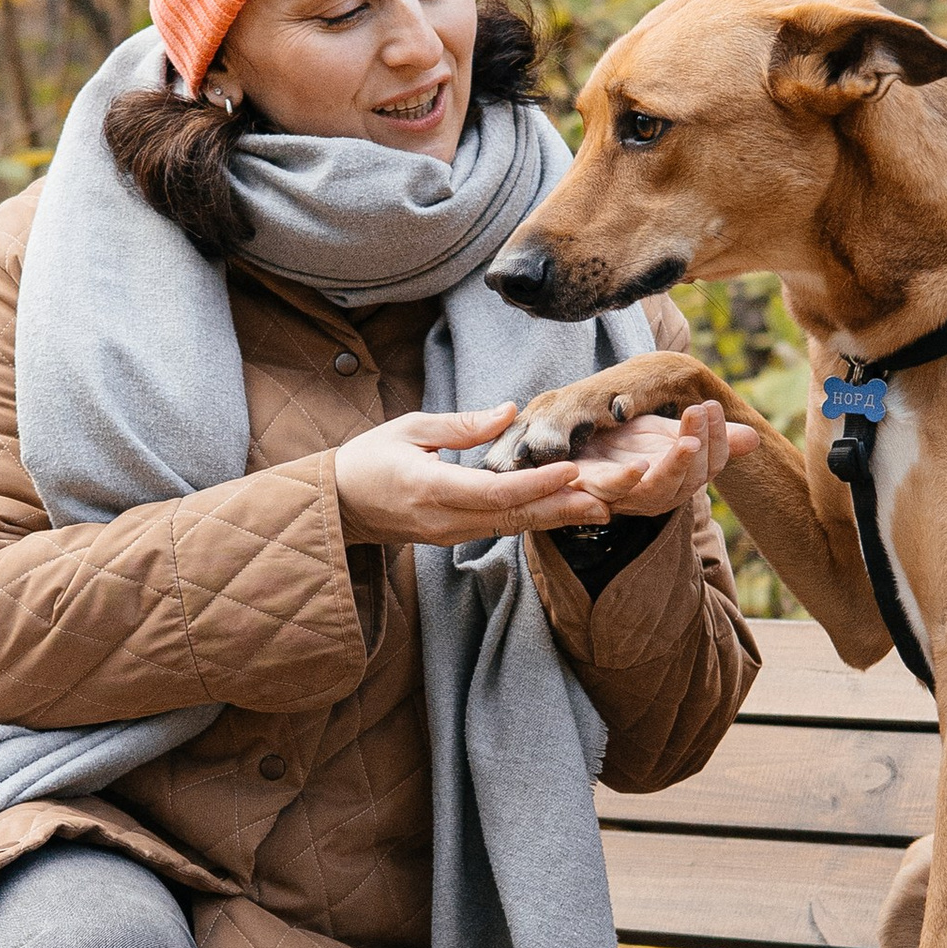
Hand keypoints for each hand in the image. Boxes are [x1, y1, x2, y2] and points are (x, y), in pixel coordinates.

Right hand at [333, 405, 629, 546]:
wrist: (336, 506)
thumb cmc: (367, 459)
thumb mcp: (410, 429)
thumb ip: (462, 425)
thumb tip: (509, 411)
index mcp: (431, 489)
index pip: (495, 491)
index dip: (537, 483)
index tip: (572, 469)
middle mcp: (445, 520)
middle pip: (515, 517)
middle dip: (564, 507)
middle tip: (610, 499)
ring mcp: (450, 534)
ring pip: (513, 526)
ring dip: (557, 517)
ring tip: (602, 508)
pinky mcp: (454, 536)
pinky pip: (501, 528)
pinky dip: (535, 518)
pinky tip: (564, 512)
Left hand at [559, 397, 754, 518]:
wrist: (574, 446)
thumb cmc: (623, 443)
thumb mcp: (667, 434)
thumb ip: (704, 435)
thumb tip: (755, 437)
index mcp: (681, 478)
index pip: (710, 464)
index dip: (717, 438)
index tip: (713, 405)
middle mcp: (658, 494)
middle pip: (689, 479)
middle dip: (701, 446)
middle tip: (702, 410)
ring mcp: (626, 497)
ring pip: (658, 490)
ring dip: (675, 467)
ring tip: (688, 444)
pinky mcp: (592, 491)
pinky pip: (611, 492)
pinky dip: (626, 481)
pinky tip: (640, 464)